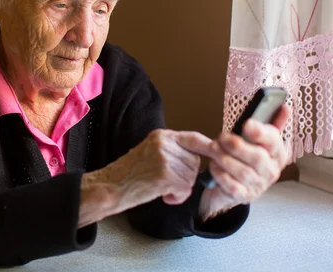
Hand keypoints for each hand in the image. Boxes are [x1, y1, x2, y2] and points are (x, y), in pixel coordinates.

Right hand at [79, 129, 214, 227]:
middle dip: (186, 177)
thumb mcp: (152, 152)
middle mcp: (164, 143)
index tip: (221, 155)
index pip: (195, 138)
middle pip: (195, 162)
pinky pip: (184, 188)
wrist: (110, 187)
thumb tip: (202, 157)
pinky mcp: (164, 174)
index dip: (210, 147)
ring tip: (161, 188)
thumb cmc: (130, 174)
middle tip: (167, 182)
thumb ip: (174, 151)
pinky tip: (162, 195)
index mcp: (162, 135)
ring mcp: (164, 158)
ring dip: (180, 188)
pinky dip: (176, 197)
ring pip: (191, 177)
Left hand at [199, 104, 290, 220]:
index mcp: (278, 153)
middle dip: (236, 145)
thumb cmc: (246, 155)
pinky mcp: (244, 196)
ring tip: (213, 149)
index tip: (247, 124)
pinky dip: (221, 174)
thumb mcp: (257, 138)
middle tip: (221, 137)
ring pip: (243, 172)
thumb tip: (284, 106)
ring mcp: (259, 185)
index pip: (274, 142)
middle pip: (257, 158)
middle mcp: (271, 171)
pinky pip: (233, 186)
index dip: (261, 132)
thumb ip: (270, 122)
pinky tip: (214, 166)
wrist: (234, 183)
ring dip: (225, 158)